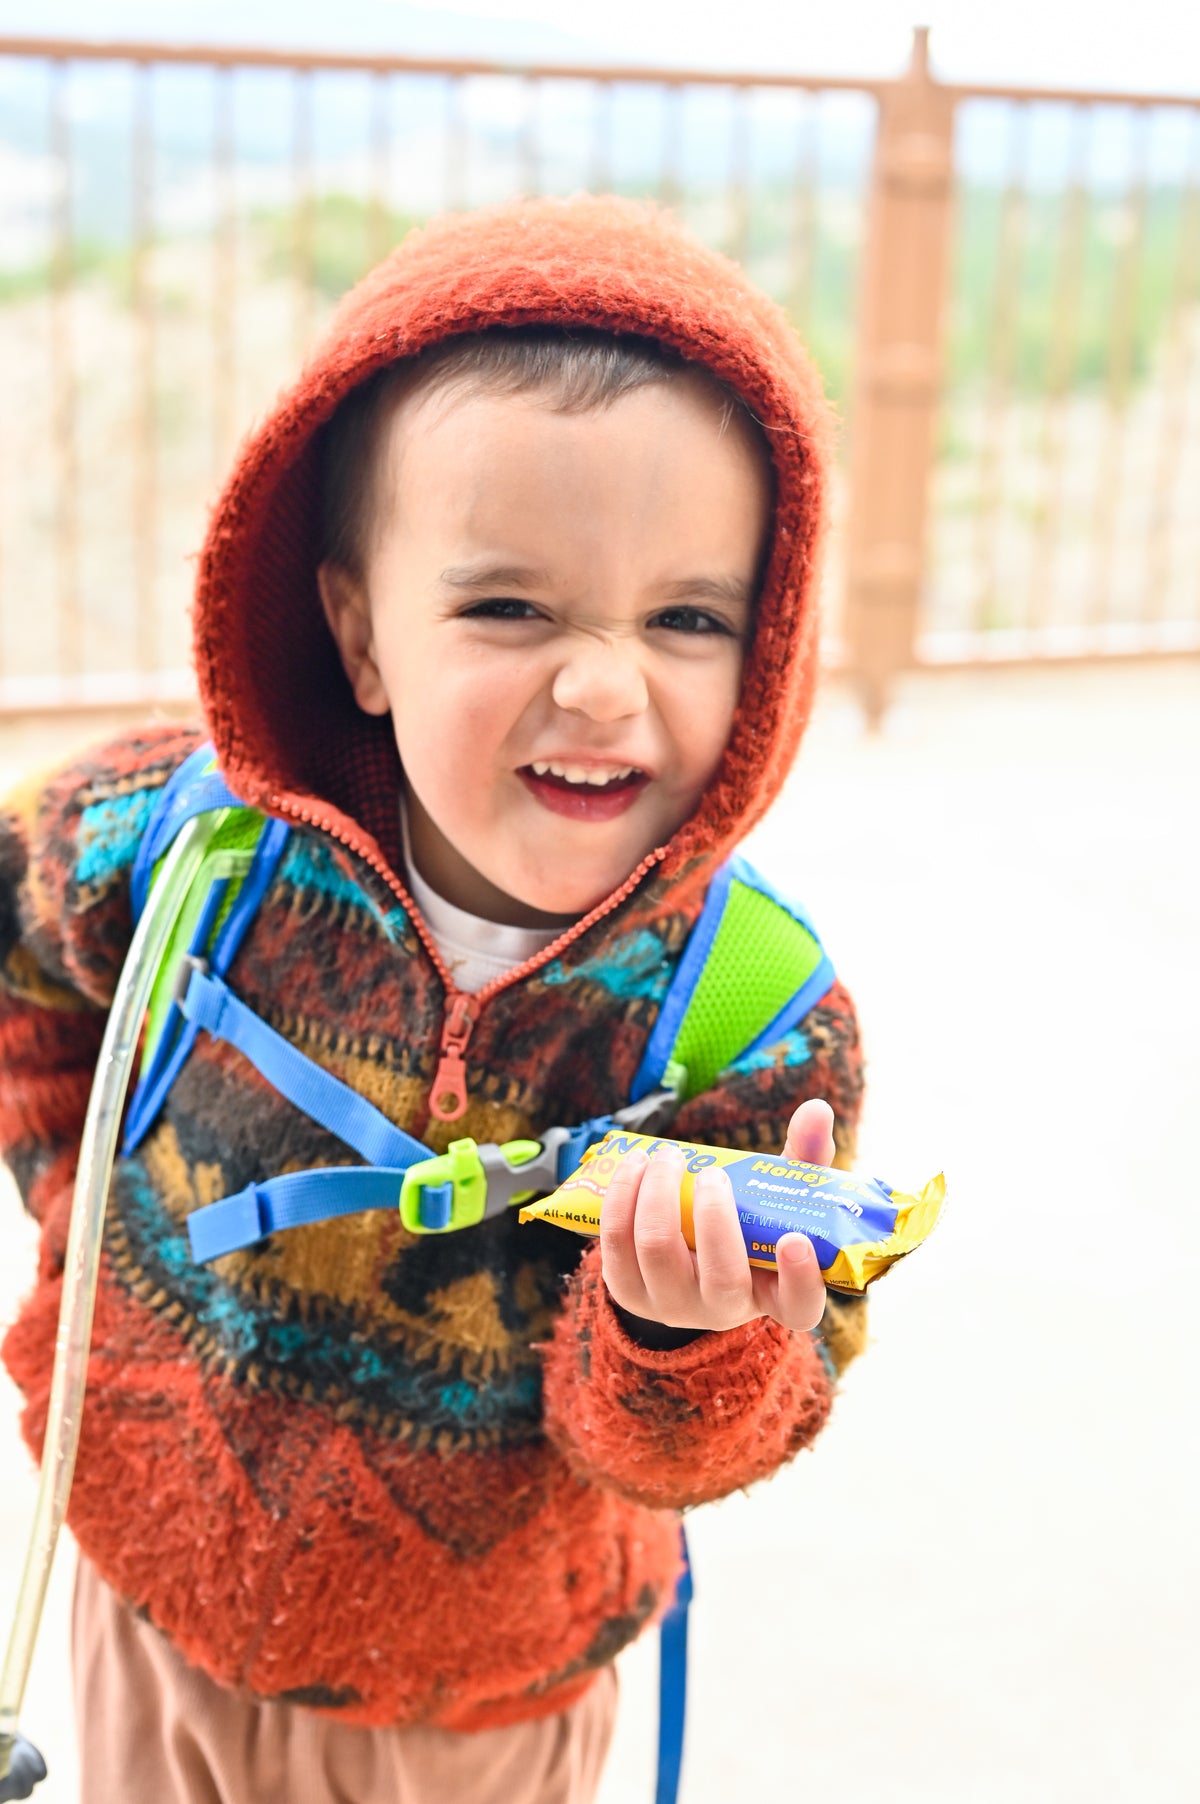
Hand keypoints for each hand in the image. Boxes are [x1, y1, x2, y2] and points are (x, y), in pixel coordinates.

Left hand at [600, 1099, 835, 1333]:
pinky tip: (636, 1165)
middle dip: (714, 1216)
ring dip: (658, 1193)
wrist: (684, 1257)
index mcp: (775, 1295)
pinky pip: (615, 1244)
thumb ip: (805, 1156)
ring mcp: (672, 1305)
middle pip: (722, 1278)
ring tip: (667, 1156)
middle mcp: (725, 1311)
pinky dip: (623, 1196)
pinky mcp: (628, 1291)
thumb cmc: (746, 1221)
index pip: (800, 1307)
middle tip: (711, 1173)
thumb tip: (817, 1109)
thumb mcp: (779, 1196)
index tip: (795, 1239)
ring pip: (658, 1251)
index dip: (801, 1279)